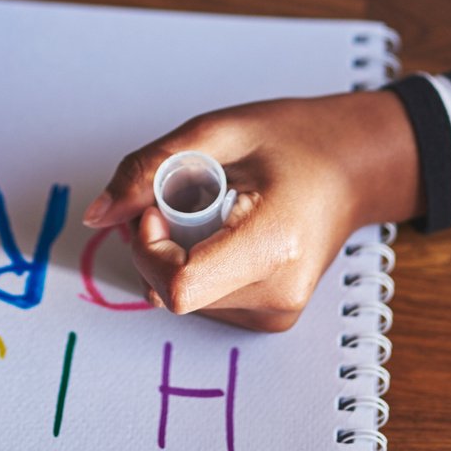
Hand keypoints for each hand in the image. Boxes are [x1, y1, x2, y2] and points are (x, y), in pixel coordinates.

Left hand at [82, 90, 421, 332]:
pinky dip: (195, 264)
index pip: (178, 286)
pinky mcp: (270, 319)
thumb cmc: (293, 141)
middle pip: (173, 292)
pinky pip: (202, 299)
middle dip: (158, 243)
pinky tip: (224, 232)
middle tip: (186, 194)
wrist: (353, 167)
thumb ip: (147, 169)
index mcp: (272, 246)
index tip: (157, 207)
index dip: (150, 247)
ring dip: (176, 252)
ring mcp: (277, 313)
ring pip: (181, 298)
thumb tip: (97, 216)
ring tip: (215, 209)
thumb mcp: (216, 131)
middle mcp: (278, 294)